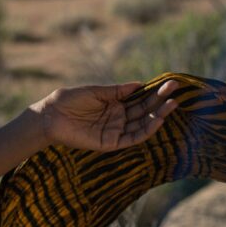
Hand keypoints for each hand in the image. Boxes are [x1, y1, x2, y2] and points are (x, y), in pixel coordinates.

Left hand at [33, 79, 180, 151]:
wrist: (49, 115)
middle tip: (176, 92)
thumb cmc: (68, 100)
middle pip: (144, 110)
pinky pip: (132, 137)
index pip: (139, 99)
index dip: (154, 92)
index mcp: (114, 103)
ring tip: (172, 104)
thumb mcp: (95, 91)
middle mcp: (118, 117)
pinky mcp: (111, 142)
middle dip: (160, 102)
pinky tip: (157, 120)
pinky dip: (146, 130)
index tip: (170, 84)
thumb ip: (117, 91)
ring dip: (158, 116)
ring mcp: (115, 130)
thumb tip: (140, 84)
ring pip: (142, 124)